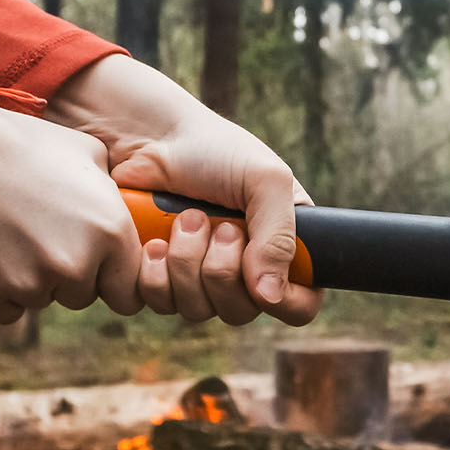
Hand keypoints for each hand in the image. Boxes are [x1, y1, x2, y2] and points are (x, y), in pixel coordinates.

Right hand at [0, 84, 143, 323]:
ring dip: (25, 279)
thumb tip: (124, 221)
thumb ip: (110, 198)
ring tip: (1, 231)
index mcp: (108, 230)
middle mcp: (74, 264)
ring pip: (38, 300)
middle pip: (81, 295)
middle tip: (35, 233)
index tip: (94, 267)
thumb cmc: (12, 142)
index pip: (128, 291)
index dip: (110, 278)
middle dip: (65, 275)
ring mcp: (27, 284)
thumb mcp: (83, 154)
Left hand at [46, 55, 322, 326]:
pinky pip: (161, 303)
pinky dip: (155, 274)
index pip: (299, 304)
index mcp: (281, 247)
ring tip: (185, 220)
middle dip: (223, 270)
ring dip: (188, 264)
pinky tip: (155, 241)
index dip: (285, 302)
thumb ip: (279, 237)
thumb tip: (270, 297)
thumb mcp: (265, 180)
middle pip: (242, 312)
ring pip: (199, 310)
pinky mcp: (159, 278)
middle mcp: (243, 270)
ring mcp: (199, 278)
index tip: (263, 278)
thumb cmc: (215, 150)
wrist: (149, 137)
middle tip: (219, 227)